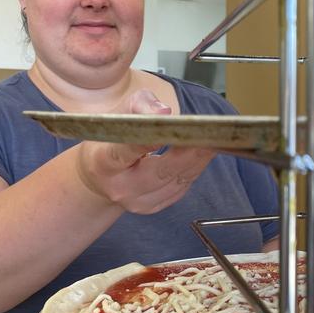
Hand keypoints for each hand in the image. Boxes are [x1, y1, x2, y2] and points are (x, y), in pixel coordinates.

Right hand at [76, 89, 214, 213]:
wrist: (98, 177)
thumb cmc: (111, 139)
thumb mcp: (118, 113)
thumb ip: (141, 105)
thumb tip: (165, 111)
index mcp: (104, 161)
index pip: (125, 152)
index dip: (146, 143)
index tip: (166, 131)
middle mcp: (120, 187)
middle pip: (161, 171)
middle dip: (189, 151)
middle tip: (211, 133)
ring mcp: (137, 202)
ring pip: (177, 180)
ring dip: (198, 159)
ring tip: (214, 139)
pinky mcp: (153, 207)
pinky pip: (181, 187)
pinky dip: (194, 168)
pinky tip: (203, 152)